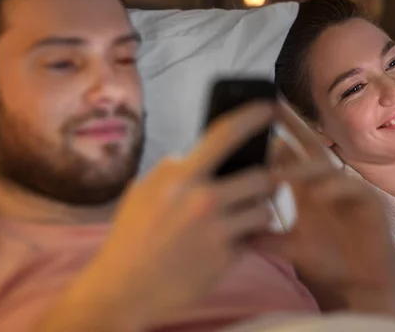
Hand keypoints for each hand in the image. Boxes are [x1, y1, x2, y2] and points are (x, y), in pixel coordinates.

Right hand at [79, 102, 277, 328]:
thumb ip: (176, 170)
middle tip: (262, 184)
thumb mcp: (145, 190)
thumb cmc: (132, 234)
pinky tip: (229, 241)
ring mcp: (218, 230)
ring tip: (243, 216)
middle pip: (263, 176)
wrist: (124, 286)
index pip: (226, 133)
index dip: (254, 116)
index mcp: (181, 175)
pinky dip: (248, 238)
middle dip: (268, 180)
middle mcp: (203, 199)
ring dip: (260, 211)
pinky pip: (254, 238)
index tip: (270, 107)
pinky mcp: (227, 258)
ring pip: (265, 209)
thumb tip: (201, 153)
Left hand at [255, 102, 394, 317]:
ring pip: (324, 167)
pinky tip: (317, 194)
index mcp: (305, 188)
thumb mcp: (289, 248)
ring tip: (278, 175)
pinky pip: (352, 188)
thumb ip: (266, 236)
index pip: (287, 154)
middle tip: (271, 108)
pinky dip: (334, 188)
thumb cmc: (328, 263)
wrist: (362, 286)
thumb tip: (233, 231)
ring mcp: (347, 190)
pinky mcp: (369, 203)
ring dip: (301, 168)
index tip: (250, 122)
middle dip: (291, 126)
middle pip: (307, 146)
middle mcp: (325, 183)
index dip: (270, 138)